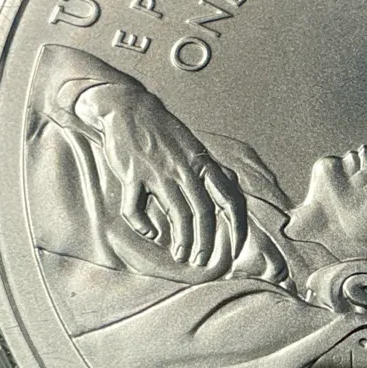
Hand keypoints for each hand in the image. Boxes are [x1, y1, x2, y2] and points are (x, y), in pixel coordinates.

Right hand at [76, 82, 246, 265]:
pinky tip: (150, 233)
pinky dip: (143, 225)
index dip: (237, 227)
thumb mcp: (195, 146)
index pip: (230, 198)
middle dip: (206, 242)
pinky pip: (137, 207)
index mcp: (202, 163)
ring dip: (182, 240)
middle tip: (202, 259)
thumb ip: (211, 168)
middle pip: (204, 213)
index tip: (235, 248)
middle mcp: (184, 168)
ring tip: (182, 255)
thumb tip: (232, 185)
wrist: (129, 107)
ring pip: (176, 214)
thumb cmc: (164, 131)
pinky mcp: (133, 174)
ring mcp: (158, 171)